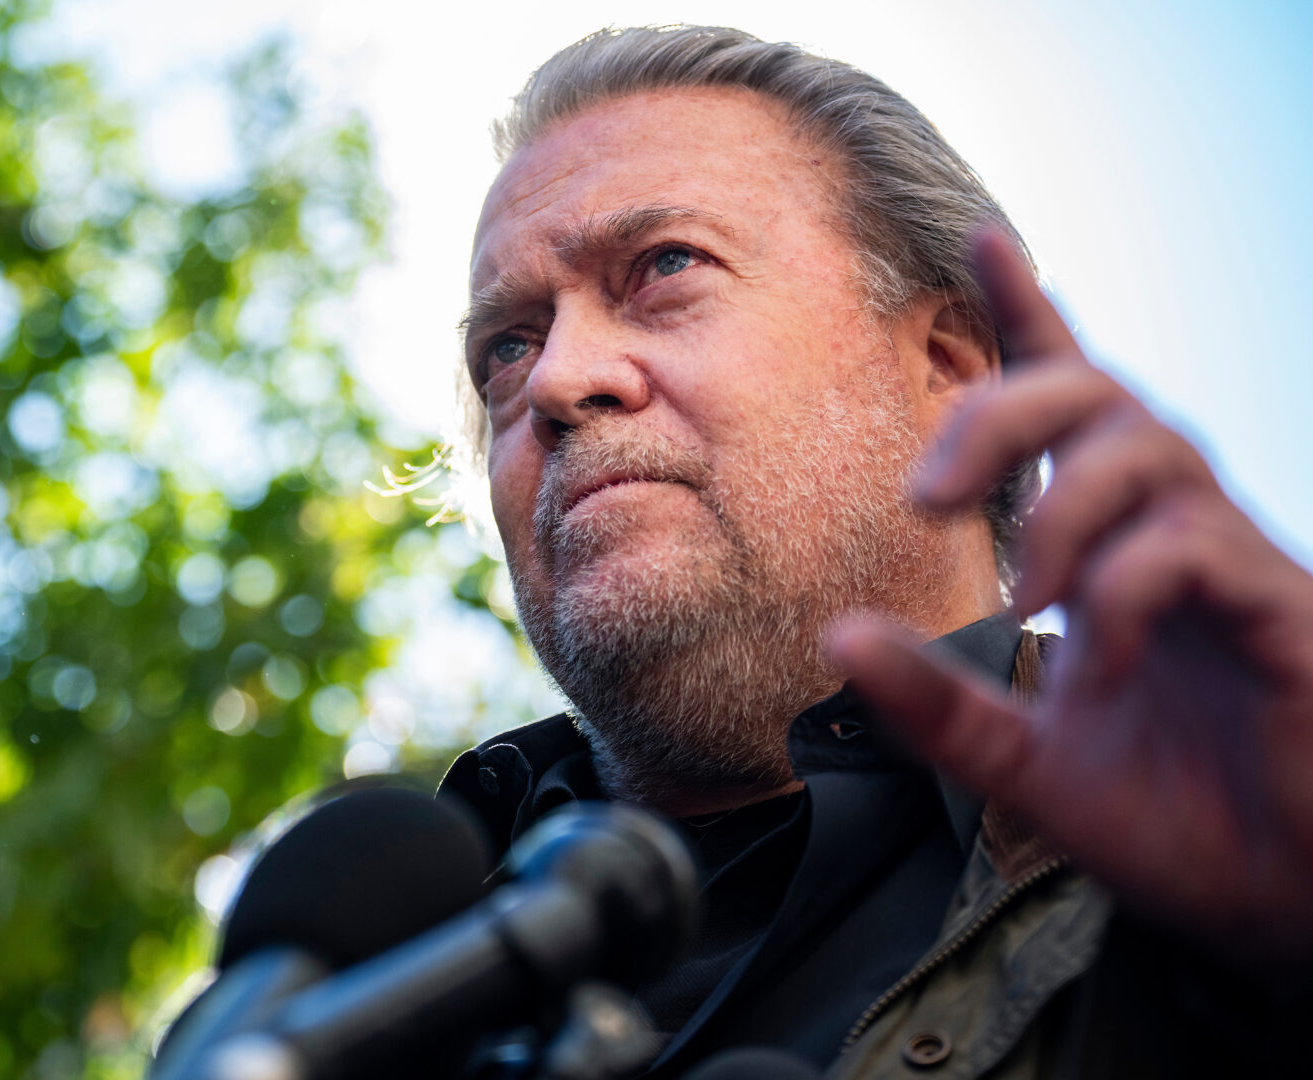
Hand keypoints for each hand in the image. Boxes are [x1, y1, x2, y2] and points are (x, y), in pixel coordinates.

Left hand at [831, 231, 1312, 946]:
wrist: (1280, 900)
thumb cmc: (1172, 816)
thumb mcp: (1024, 765)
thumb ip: (935, 706)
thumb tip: (834, 636)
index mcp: (1114, 546)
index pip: (1073, 406)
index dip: (1033, 316)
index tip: (984, 241)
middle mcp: (1174, 530)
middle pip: (1100, 395)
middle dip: (1002, 412)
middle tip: (924, 496)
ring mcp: (1235, 565)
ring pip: (1152, 448)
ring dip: (1062, 507)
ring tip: (1024, 592)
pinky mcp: (1284, 615)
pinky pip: (1196, 549)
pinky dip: (1124, 591)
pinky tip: (1095, 658)